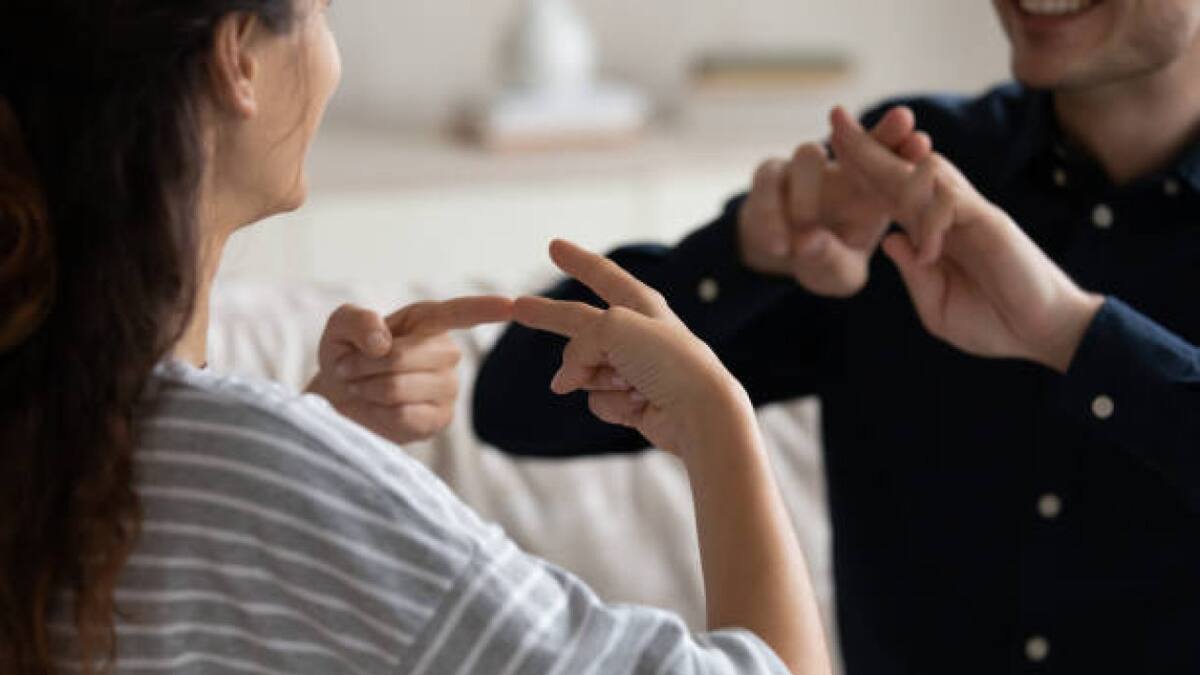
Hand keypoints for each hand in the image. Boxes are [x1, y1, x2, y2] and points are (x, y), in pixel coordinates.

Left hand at [308, 296, 513, 443]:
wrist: (340, 397)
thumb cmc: (347, 354)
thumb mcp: (340, 326)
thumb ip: (357, 321)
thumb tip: (382, 342)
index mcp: (429, 320)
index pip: (462, 312)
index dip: (485, 308)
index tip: (512, 304)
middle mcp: (447, 352)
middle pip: (403, 357)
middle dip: (364, 364)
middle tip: (349, 369)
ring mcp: (448, 388)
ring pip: (398, 388)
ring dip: (366, 388)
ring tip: (361, 386)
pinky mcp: (439, 420)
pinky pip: (403, 416)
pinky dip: (376, 413)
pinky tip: (376, 408)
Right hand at [512, 240, 754, 455]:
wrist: (699, 411)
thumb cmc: (666, 360)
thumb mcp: (613, 327)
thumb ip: (578, 342)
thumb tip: (565, 380)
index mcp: (640, 304)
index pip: (602, 274)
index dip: (577, 259)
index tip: (554, 246)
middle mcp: (636, 334)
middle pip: (580, 325)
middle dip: (553, 319)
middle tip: (519, 308)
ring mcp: (633, 368)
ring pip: (584, 369)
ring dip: (596, 378)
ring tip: (629, 383)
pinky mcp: (632, 401)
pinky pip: (598, 399)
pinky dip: (611, 404)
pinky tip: (637, 405)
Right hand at [739, 106, 931, 296]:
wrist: (778, 253)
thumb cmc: (821, 262)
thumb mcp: (835, 274)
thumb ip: (830, 261)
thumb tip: (807, 240)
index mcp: (870, 193)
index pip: (893, 166)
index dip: (907, 152)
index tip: (923, 142)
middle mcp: (840, 172)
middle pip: (865, 140)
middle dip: (884, 131)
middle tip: (904, 119)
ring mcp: (803, 167)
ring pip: (808, 155)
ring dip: (809, 193)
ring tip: (805, 233)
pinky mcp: (769, 175)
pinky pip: (768, 184)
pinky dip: (771, 215)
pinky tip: (779, 245)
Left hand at [829, 107, 1103, 372]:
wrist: (1041, 334)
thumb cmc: (993, 323)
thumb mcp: (937, 307)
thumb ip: (914, 275)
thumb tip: (889, 239)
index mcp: (929, 234)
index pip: (889, 191)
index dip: (862, 167)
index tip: (832, 143)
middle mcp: (946, 216)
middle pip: (901, 167)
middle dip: (865, 144)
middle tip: (835, 116)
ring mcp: (969, 213)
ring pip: (927, 169)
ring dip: (901, 186)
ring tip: (898, 221)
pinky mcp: (990, 219)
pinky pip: (949, 200)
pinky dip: (931, 222)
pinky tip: (932, 254)